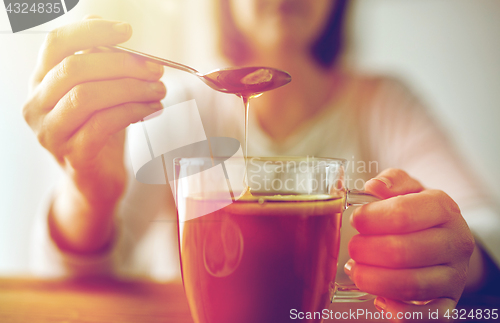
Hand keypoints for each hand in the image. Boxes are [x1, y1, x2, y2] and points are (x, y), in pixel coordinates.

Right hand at [22, 17, 165, 251]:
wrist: (97, 180)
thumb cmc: (100, 131)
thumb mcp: (100, 93)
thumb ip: (102, 66)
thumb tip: (120, 38)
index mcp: (41, 82)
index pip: (57, 44)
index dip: (91, 32)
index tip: (127, 31)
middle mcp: (36, 105)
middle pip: (75, 68)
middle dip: (122, 63)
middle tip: (157, 68)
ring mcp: (51, 132)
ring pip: (87, 96)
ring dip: (131, 88)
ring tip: (160, 89)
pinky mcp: (72, 155)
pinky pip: (103, 124)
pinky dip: (134, 111)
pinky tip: (154, 108)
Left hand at [346, 169, 474, 321]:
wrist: (446, 238)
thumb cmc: (419, 211)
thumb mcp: (408, 188)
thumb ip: (391, 182)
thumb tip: (373, 186)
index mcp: (443, 207)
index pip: (403, 213)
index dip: (372, 219)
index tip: (356, 220)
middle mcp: (455, 241)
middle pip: (404, 251)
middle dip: (368, 251)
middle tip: (353, 248)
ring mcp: (454, 275)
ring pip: (411, 285)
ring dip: (374, 280)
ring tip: (356, 270)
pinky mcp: (448, 301)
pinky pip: (426, 315)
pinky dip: (398, 311)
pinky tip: (379, 298)